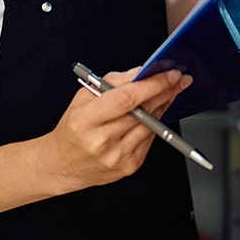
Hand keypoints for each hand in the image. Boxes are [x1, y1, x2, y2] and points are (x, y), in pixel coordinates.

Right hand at [47, 68, 191, 191]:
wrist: (60, 164)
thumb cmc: (73, 128)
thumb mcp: (84, 96)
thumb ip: (114, 81)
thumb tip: (141, 72)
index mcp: (86, 120)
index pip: (127, 98)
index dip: (152, 84)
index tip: (169, 74)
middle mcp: (102, 141)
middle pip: (143, 112)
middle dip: (165, 91)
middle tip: (179, 79)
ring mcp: (117, 157)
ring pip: (151, 125)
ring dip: (164, 106)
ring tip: (170, 91)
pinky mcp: (128, 167)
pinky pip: (149, 140)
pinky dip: (154, 123)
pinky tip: (155, 112)